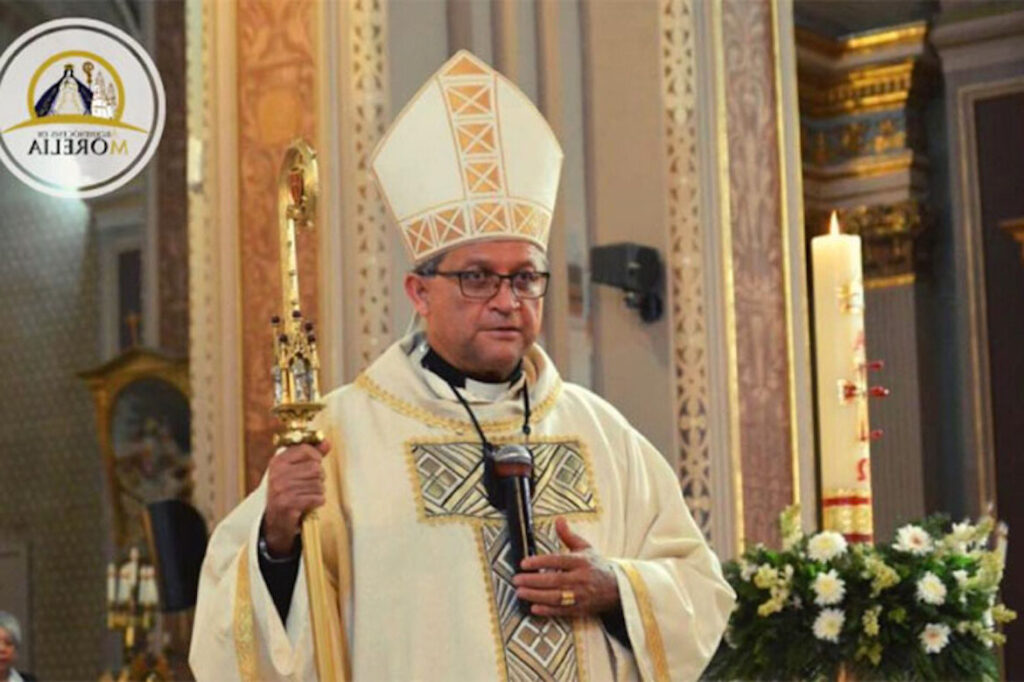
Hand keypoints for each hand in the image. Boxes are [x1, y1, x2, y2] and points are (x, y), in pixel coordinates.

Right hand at [263, 440, 328, 555]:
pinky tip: (308, 504)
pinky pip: (317, 498)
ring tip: (308, 496)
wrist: (275, 522)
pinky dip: (317, 502)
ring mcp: (281, 489)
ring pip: (318, 484)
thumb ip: (311, 456)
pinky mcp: (288, 504)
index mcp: (277, 462)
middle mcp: (277, 474)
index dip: (316, 458)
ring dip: (318, 492)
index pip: (306, 450)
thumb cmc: (288, 493)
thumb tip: (326, 442)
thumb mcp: (295, 471)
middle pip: (316, 468)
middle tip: (310, 486)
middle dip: (319, 478)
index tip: (314, 465)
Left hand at [512, 517, 619, 616]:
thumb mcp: (584, 547)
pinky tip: (534, 608)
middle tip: (516, 579)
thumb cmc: (595, 565)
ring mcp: (581, 595)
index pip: (557, 560)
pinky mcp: (581, 609)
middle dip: (533, 580)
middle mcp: (581, 578)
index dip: (539, 562)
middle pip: (554, 580)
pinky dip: (547, 610)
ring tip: (520, 592)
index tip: (524, 563)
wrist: (616, 588)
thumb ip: (568, 535)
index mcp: (581, 561)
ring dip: (536, 595)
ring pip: (556, 597)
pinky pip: (562, 611)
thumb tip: (558, 519)